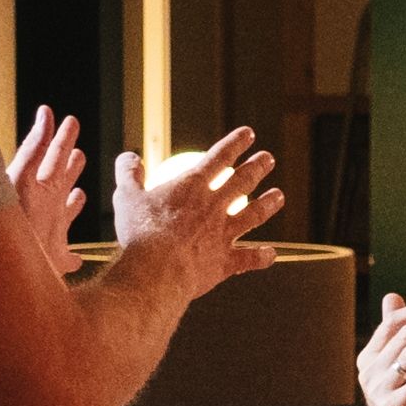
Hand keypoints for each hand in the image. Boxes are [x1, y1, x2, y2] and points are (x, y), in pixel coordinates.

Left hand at [7, 105, 87, 275]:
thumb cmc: (7, 226)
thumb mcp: (21, 179)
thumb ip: (34, 149)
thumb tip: (45, 113)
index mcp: (38, 186)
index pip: (53, 154)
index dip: (62, 137)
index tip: (69, 119)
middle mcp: (44, 207)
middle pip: (60, 180)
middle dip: (69, 166)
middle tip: (78, 152)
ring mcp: (50, 233)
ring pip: (65, 214)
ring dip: (74, 203)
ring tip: (81, 192)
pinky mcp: (54, 261)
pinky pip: (67, 259)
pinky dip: (73, 259)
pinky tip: (76, 260)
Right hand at [111, 124, 282, 301]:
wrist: (156, 271)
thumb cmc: (139, 233)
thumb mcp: (126, 197)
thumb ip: (129, 174)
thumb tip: (128, 156)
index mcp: (192, 187)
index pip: (218, 157)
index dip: (235, 143)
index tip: (249, 134)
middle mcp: (214, 207)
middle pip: (242, 181)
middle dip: (257, 167)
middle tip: (268, 159)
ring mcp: (223, 234)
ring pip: (253, 215)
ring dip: (268, 204)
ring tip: (279, 195)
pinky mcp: (225, 262)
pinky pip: (249, 259)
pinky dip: (261, 257)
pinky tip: (271, 254)